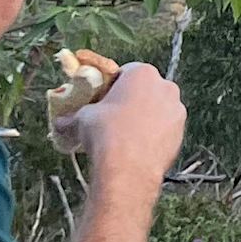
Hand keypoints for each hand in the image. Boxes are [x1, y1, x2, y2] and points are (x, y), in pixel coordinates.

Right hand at [71, 60, 184, 190]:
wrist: (129, 168)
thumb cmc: (105, 133)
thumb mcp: (82, 119)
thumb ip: (72, 116)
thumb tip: (58, 123)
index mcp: (142, 73)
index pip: (125, 72)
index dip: (112, 87)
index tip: (102, 101)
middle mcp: (165, 86)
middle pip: (145, 90)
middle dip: (131, 100)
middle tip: (113, 118)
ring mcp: (177, 110)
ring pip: (157, 109)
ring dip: (144, 118)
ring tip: (125, 136)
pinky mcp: (182, 132)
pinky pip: (165, 129)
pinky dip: (154, 135)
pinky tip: (138, 148)